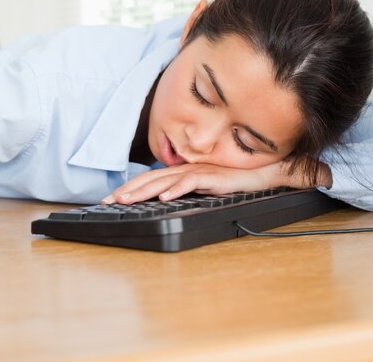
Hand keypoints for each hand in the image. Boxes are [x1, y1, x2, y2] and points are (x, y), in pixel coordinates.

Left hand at [101, 161, 331, 204]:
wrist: (265, 171)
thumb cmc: (237, 179)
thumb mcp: (206, 187)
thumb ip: (188, 189)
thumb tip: (166, 200)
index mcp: (183, 172)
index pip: (150, 179)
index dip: (130, 188)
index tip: (111, 199)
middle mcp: (187, 169)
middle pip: (151, 179)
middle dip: (127, 190)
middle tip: (106, 202)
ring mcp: (199, 172)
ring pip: (165, 180)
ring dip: (144, 190)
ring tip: (125, 200)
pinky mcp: (214, 177)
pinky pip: (192, 182)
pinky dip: (177, 189)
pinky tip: (164, 198)